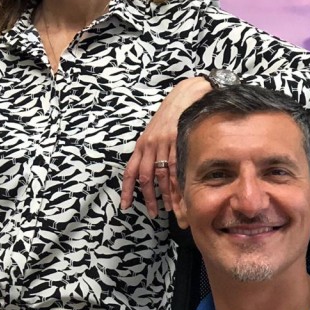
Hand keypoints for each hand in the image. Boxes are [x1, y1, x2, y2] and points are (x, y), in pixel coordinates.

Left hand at [121, 77, 210, 217]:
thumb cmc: (169, 116)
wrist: (184, 96)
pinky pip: (177, 166)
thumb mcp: (153, 133)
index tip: (125, 206)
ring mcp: (164, 144)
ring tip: (170, 210)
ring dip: (166, 195)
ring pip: (162, 175)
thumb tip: (149, 173)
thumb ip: (149, 151)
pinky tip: (181, 194)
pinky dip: (178, 182)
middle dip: (149, 198)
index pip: (130, 171)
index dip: (126, 190)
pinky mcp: (178, 141)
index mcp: (141, 145)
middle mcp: (149, 146)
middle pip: (146, 178)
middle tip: (153, 213)